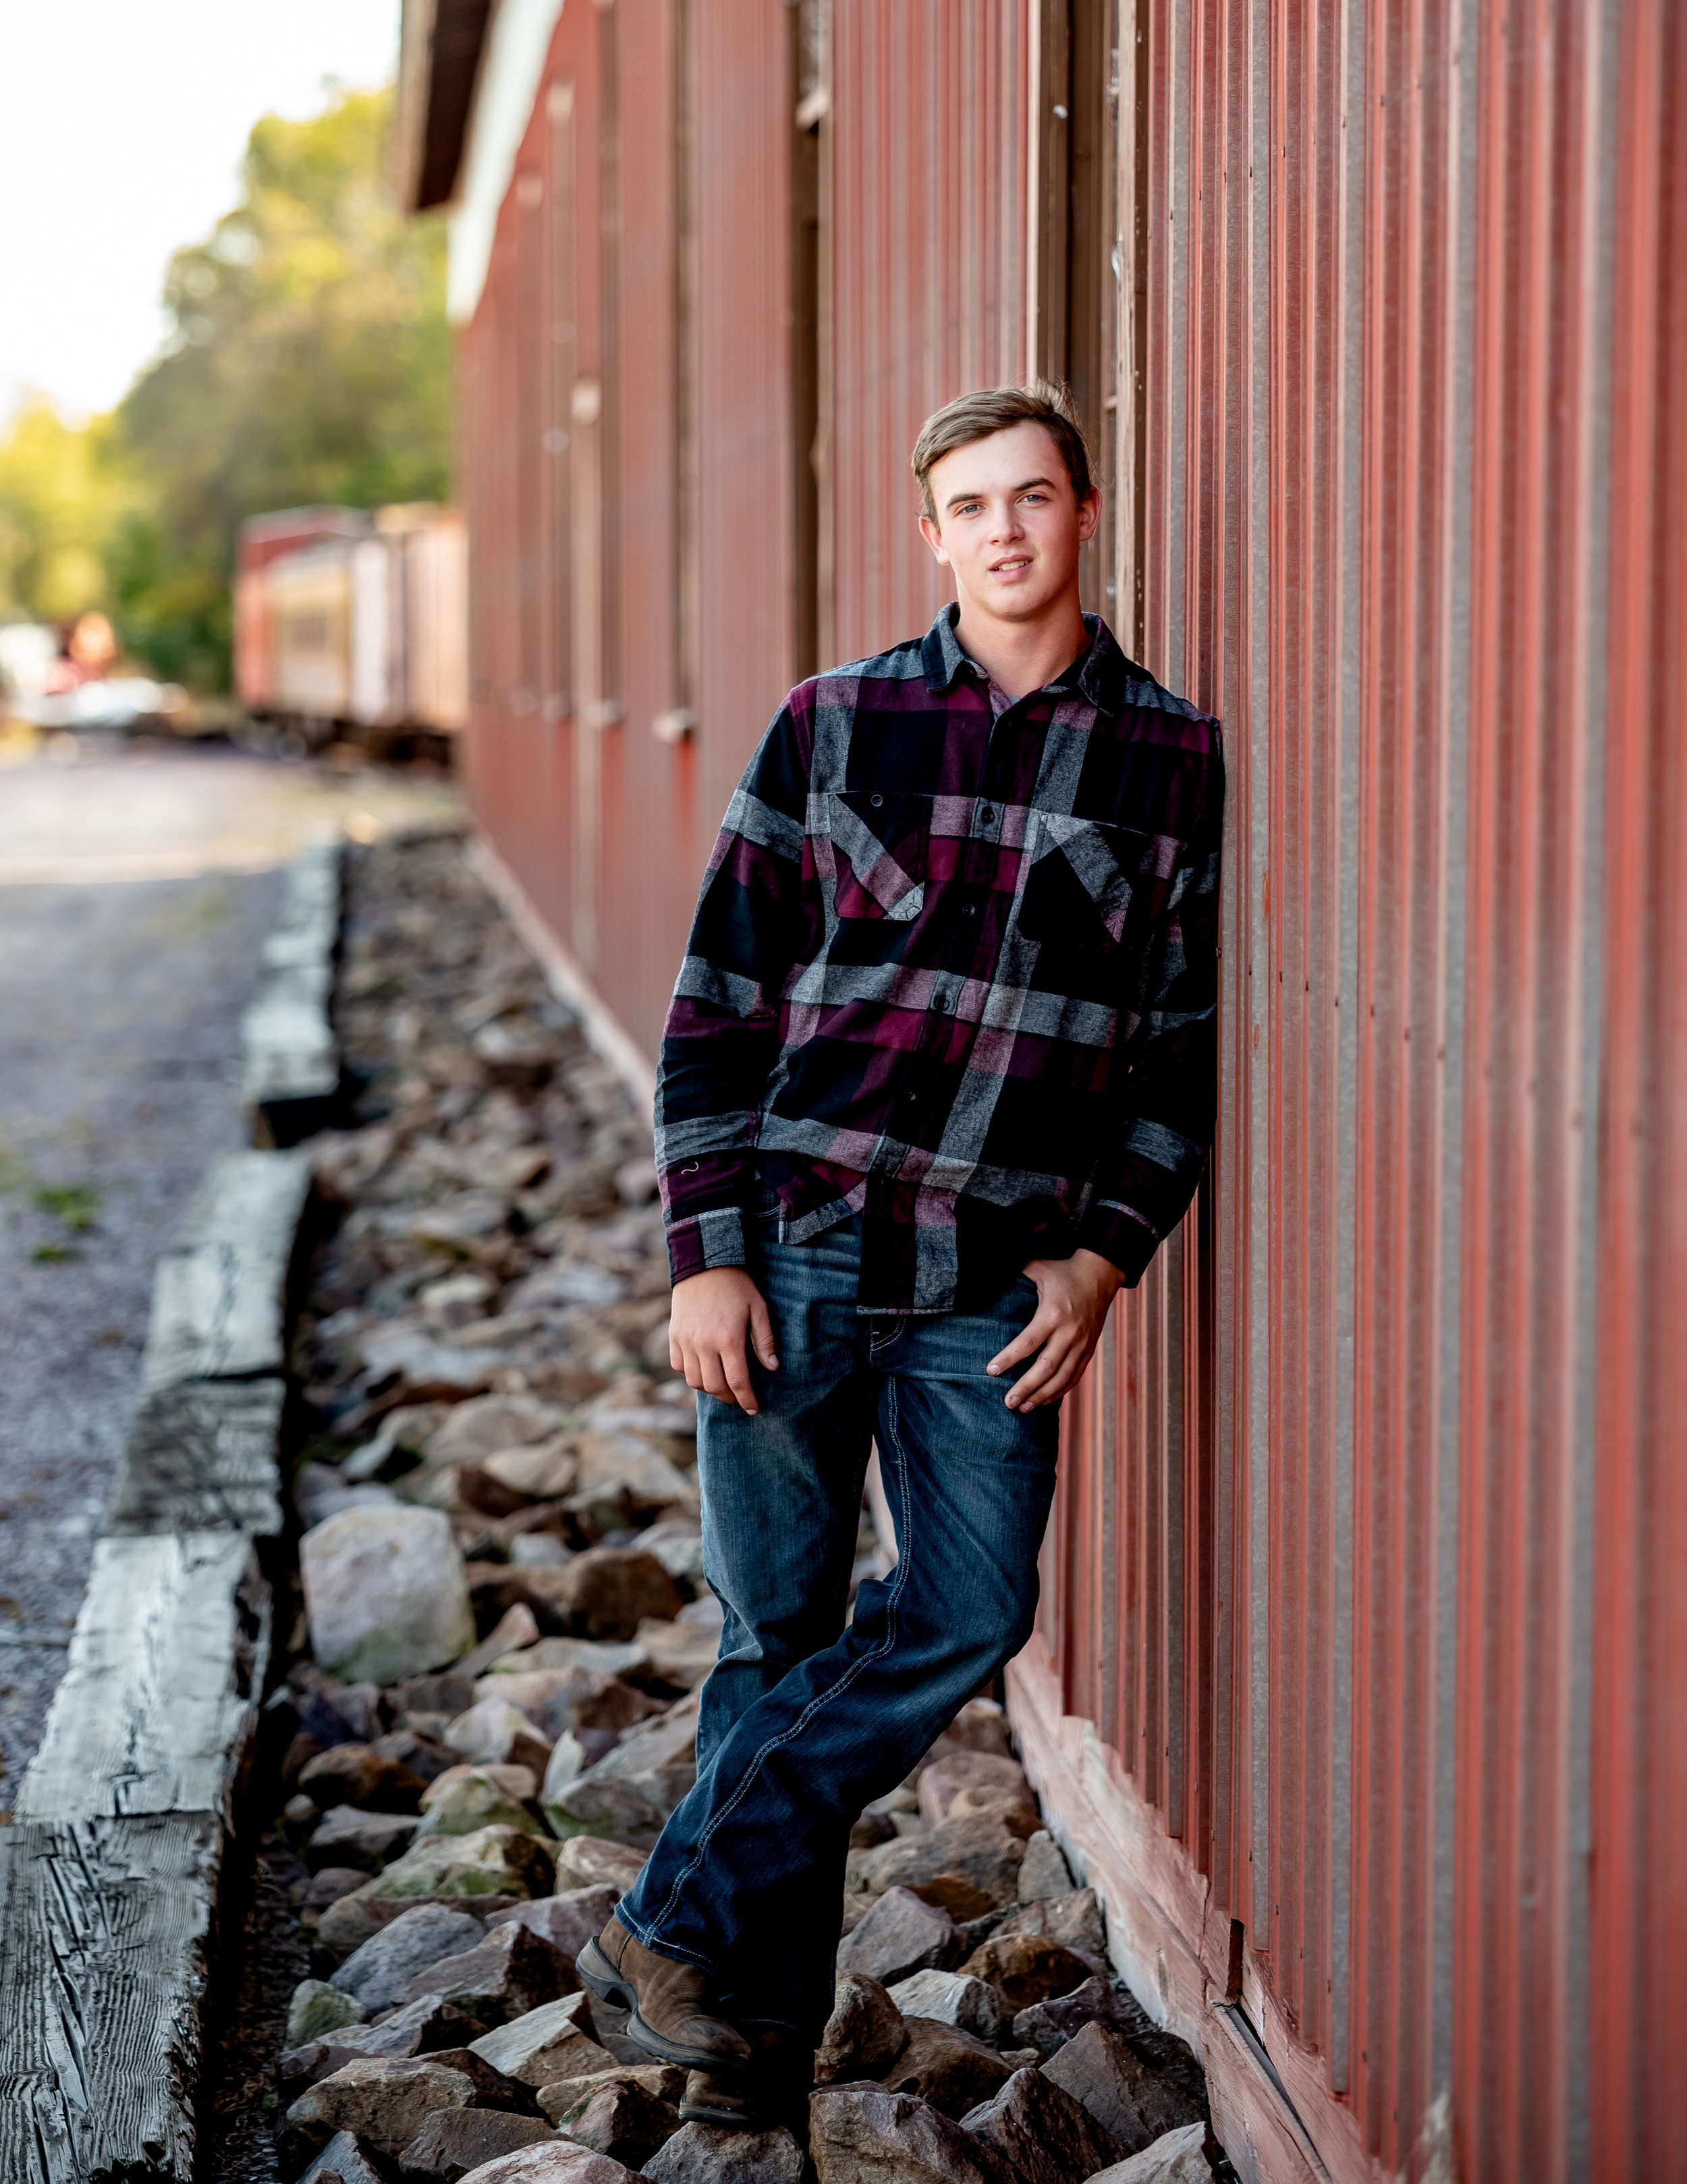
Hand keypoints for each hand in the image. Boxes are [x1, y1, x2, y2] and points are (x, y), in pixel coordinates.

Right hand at [669, 1266, 778, 1413]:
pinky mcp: (673, 1336)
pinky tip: (703, 1368)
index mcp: (728, 1339)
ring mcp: (686, 1341)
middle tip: (738, 1396)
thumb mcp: (758, 1308)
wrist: (703, 1264)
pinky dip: (690, 1373)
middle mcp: (704, 1344)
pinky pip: (679, 1366)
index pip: (737, 1381)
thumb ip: (765, 1340)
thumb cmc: (736, 1286)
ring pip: (694, 1381)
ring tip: (721, 1383)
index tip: (753, 1408)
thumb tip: (772, 1367)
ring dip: (709, 1388)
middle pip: (714, 1387)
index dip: (746, 1399)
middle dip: (729, 1397)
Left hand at [986, 1249, 1123, 1410]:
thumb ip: (1014, 1275)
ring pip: (1062, 1377)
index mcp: (1052, 1313)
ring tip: (1023, 1408)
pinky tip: (1044, 1401)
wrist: (1100, 1275)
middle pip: (1046, 1367)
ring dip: (1042, 1395)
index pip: (1028, 1342)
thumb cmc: (1063, 1272)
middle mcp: (1069, 1332)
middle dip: (1026, 1387)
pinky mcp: (1089, 1350)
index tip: (991, 1371)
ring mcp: (1081, 1344)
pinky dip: (1059, 1391)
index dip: (1009, 1358)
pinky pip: (1074, 1376)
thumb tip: (988, 1275)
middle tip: (1008, 1402)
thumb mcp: (1038, 1268)